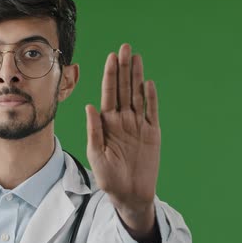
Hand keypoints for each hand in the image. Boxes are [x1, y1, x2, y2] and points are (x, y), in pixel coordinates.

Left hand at [85, 43, 160, 235]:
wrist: (130, 194)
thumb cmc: (108, 177)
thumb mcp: (96, 154)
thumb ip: (94, 130)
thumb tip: (89, 106)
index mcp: (107, 123)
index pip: (109, 93)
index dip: (110, 75)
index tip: (111, 57)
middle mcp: (122, 120)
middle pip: (124, 88)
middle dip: (124, 68)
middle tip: (125, 47)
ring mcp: (138, 125)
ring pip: (138, 95)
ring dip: (137, 76)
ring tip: (136, 57)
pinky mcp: (152, 133)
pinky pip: (151, 112)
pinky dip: (151, 98)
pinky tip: (148, 83)